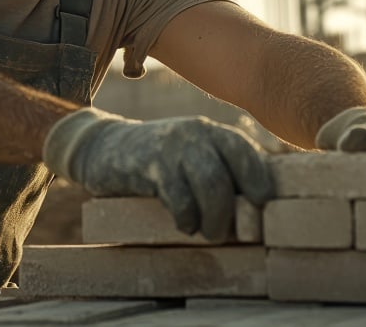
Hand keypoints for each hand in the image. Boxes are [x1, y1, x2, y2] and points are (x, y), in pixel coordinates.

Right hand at [43, 107, 272, 242]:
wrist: (104, 148)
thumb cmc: (157, 162)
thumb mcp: (189, 155)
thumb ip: (218, 170)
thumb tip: (254, 209)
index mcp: (210, 132)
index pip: (244, 151)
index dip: (258, 178)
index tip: (262, 203)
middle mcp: (194, 134)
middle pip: (227, 174)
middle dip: (231, 211)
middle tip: (224, 232)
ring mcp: (171, 147)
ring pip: (210, 184)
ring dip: (213, 218)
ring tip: (207, 233)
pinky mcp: (149, 165)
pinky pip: (179, 197)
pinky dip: (186, 218)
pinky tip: (183, 224)